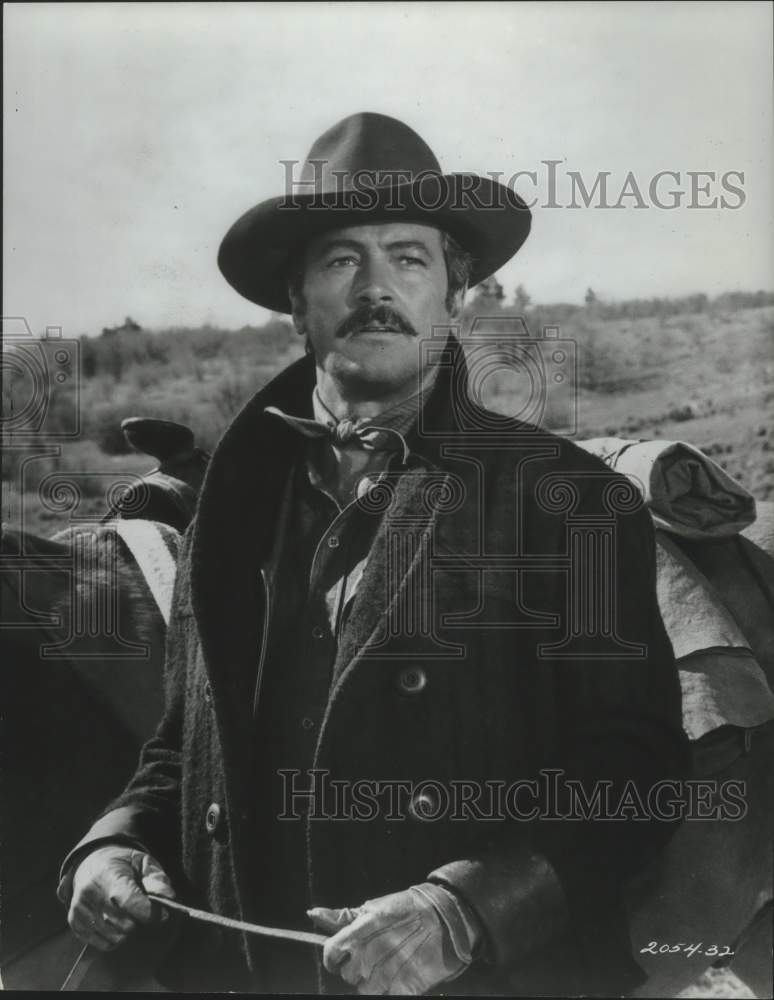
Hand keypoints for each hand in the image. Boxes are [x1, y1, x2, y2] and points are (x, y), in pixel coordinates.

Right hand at [67, 845, 174, 951]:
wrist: (91, 863)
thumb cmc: (122, 864)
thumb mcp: (143, 862)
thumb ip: (157, 878)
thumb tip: (168, 897)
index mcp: (108, 874)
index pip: (128, 902)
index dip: (149, 912)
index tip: (163, 913)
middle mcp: (90, 893)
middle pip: (125, 924)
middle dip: (140, 919)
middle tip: (141, 908)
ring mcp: (80, 910)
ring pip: (116, 937)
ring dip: (128, 929)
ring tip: (127, 912)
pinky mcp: (75, 924)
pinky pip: (104, 944)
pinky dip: (116, 937)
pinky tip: (116, 921)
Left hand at [308, 883, 479, 994]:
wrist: (447, 917)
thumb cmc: (407, 909)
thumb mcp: (374, 907)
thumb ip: (343, 916)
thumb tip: (313, 913)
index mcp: (361, 929)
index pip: (330, 953)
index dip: (333, 957)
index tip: (341, 956)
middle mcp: (371, 952)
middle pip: (347, 975)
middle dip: (356, 968)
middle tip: (374, 955)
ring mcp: (388, 973)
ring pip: (364, 989)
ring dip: (373, 981)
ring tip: (388, 965)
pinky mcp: (406, 988)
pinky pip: (385, 996)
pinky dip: (390, 989)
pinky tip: (399, 976)